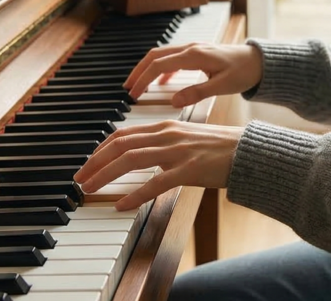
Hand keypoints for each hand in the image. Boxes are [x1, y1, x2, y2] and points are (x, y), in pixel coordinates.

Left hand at [73, 120, 243, 209]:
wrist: (250, 150)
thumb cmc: (220, 147)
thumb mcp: (186, 139)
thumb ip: (163, 144)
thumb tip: (140, 155)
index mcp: (165, 126)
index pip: (123, 135)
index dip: (101, 150)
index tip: (87, 164)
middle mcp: (168, 135)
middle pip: (121, 146)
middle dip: (95, 163)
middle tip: (80, 180)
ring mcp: (178, 151)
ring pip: (132, 160)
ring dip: (106, 175)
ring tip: (91, 190)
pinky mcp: (190, 170)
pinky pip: (157, 183)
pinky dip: (136, 194)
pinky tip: (122, 205)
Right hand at [124, 43, 263, 106]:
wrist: (260, 61)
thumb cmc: (244, 72)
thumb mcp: (222, 86)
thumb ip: (197, 93)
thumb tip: (174, 102)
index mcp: (194, 55)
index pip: (158, 64)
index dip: (143, 78)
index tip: (133, 93)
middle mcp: (191, 48)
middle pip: (155, 56)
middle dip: (139, 71)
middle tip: (127, 88)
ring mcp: (193, 49)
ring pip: (162, 55)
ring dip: (147, 68)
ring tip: (137, 85)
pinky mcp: (197, 53)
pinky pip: (173, 58)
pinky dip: (161, 68)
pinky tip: (161, 83)